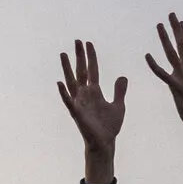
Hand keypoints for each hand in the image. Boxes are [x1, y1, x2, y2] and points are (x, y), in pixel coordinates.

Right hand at [56, 40, 126, 180]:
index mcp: (94, 92)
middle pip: (81, 71)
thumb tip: (123, 77)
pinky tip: (59, 83)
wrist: (106, 142)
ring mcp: (79, 102)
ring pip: (71, 82)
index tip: (89, 43)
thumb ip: (119, 91)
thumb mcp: (118, 106)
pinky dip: (64, 93)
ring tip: (63, 54)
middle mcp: (85, 94)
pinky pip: (69, 101)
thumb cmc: (109, 126)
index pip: (92, 70)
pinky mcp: (77, 113)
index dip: (91, 57)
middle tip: (77, 41)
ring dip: (67, 68)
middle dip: (79, 57)